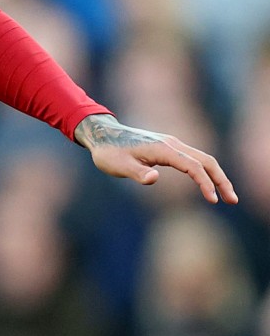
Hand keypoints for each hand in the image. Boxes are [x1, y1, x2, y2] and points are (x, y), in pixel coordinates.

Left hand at [74, 113, 237, 204]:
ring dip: (216, 176)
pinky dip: (206, 171)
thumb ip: (137, 173)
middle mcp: (172, 144)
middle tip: (232, 200)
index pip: (192, 166)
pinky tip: (208, 185)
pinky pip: (194, 159)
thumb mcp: (117, 166)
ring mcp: (172, 145)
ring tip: (226, 196)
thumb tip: (155, 178)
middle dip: (221, 180)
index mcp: (162, 149)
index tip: (212, 200)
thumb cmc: (108, 152)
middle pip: (206, 160)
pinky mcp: (169, 148)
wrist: (102, 135)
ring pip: (202, 158)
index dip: (205, 183)